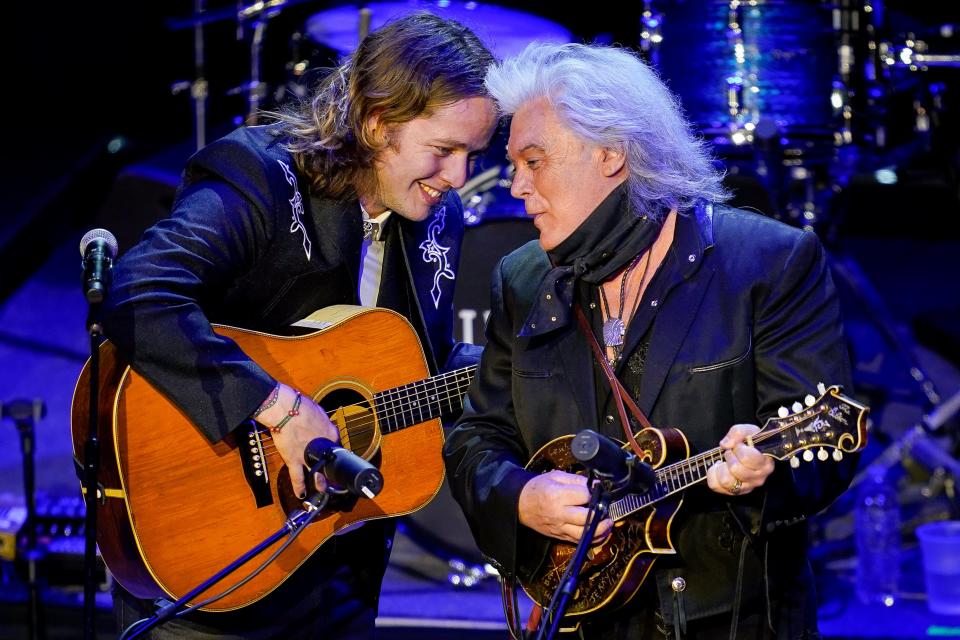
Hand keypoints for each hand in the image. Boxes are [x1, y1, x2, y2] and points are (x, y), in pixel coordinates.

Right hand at [258, 383, 340, 497]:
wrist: (285, 409)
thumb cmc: (300, 406)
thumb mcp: (318, 411)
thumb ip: (321, 421)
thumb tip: (319, 422)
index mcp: (331, 433)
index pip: (337, 446)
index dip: (334, 451)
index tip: (334, 454)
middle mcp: (323, 447)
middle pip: (330, 462)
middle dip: (333, 471)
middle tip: (336, 477)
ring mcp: (308, 456)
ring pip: (318, 474)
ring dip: (321, 483)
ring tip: (324, 489)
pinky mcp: (294, 460)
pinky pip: (297, 477)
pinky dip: (299, 487)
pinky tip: (301, 495)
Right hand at [518, 470, 612, 543]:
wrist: (521, 505)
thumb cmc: (539, 488)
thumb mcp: (555, 477)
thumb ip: (577, 480)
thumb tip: (596, 484)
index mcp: (557, 495)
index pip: (584, 496)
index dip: (594, 492)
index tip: (597, 490)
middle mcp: (559, 514)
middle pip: (587, 518)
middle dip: (601, 513)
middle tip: (607, 508)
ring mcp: (560, 527)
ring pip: (585, 534)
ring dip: (601, 530)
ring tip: (608, 523)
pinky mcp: (560, 536)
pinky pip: (580, 541)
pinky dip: (593, 538)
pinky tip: (601, 532)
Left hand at [706, 424, 774, 496]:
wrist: (747, 451)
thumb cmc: (750, 442)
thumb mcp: (747, 430)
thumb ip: (738, 432)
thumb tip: (726, 444)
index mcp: (765, 463)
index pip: (746, 458)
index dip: (738, 448)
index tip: (739, 445)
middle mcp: (758, 478)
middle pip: (735, 469)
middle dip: (729, 456)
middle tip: (731, 453)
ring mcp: (747, 487)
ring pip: (725, 481)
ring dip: (721, 468)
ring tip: (725, 462)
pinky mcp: (734, 492)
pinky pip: (715, 485)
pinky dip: (713, 474)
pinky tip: (720, 468)